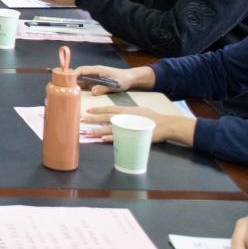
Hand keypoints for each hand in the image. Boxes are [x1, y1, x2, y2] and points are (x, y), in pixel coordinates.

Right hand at [72, 64, 154, 94]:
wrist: (130, 78)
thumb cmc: (123, 80)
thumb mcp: (115, 85)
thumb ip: (103, 88)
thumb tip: (92, 92)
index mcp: (97, 70)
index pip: (82, 70)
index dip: (73, 74)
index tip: (66, 79)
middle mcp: (94, 72)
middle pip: (79, 73)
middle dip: (71, 78)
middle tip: (64, 86)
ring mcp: (94, 76)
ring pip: (81, 78)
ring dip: (74, 83)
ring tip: (66, 89)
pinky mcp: (95, 80)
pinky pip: (85, 82)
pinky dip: (79, 86)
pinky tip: (75, 91)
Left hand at [80, 105, 194, 144]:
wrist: (165, 124)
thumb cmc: (153, 117)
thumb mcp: (139, 110)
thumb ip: (129, 112)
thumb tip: (121, 113)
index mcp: (126, 110)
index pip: (109, 109)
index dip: (98, 110)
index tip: (87, 110)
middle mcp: (125, 116)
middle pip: (105, 117)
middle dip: (92, 119)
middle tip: (81, 119)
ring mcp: (128, 125)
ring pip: (109, 127)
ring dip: (97, 130)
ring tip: (88, 132)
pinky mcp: (133, 134)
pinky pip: (119, 137)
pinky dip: (110, 138)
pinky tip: (102, 139)